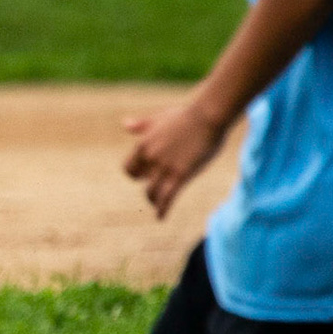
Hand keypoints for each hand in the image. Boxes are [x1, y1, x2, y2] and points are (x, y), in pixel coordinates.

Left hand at [123, 102, 226, 219]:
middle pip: (137, 179)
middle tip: (154, 191)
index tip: (144, 176)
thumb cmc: (186, 115)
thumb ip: (141, 125)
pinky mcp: (181, 175)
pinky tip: (160, 218)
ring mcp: (165, 167)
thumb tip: (126, 125)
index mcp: (143, 144)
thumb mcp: (158, 119)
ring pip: (151, 192)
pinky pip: (167, 198)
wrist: (207, 116)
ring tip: (158, 206)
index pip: (129, 167)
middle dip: (144, 185)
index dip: (136, 173)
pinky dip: (162, 209)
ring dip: (153, 200)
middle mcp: (150, 157)